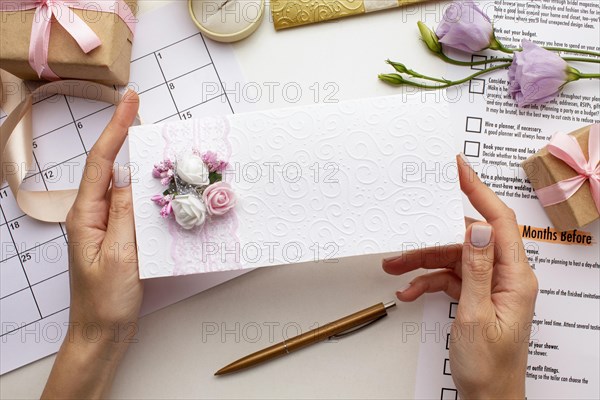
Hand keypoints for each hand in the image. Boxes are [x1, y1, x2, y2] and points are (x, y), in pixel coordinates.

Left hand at [42, 90, 141, 398]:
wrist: (102, 334)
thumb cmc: (104, 301)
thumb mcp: (118, 257)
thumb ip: (126, 217)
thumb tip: (134, 181)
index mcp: (85, 215)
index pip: (100, 162)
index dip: (116, 129)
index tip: (130, 102)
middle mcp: (94, 215)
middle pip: (112, 168)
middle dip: (129, 140)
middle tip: (152, 120)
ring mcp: (107, 226)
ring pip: (127, 188)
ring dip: (145, 169)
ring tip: (166, 154)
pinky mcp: (121, 237)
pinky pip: (136, 208)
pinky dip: (151, 195)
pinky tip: (165, 192)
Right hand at [382, 155, 537, 398]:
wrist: (488, 397)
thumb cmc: (489, 365)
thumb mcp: (476, 315)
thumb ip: (476, 269)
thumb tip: (477, 228)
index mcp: (516, 277)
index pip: (499, 222)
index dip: (478, 190)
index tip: (458, 169)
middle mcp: (505, 276)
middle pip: (466, 240)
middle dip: (430, 240)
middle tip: (404, 237)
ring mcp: (490, 285)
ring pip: (453, 258)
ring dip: (422, 263)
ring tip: (395, 269)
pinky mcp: (476, 295)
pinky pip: (449, 277)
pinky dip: (427, 281)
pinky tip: (409, 291)